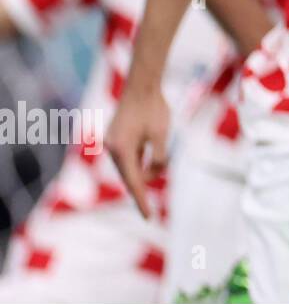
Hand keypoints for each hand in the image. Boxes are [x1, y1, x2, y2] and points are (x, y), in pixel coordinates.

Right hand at [105, 83, 170, 218]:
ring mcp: (112, 143)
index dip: (142, 201)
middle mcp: (112, 149)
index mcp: (122, 150)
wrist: (142, 85)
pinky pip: (128, 157)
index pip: (135, 183)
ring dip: (144, 171)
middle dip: (144, 185)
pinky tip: (149, 164)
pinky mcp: (116, 138)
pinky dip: (139, 162)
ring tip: (159, 162)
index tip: (148, 217)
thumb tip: (153, 175)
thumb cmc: (154, 109)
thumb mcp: (162, 135)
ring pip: (129, 167)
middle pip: (130, 176)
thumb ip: (158, 158)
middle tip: (154, 195)